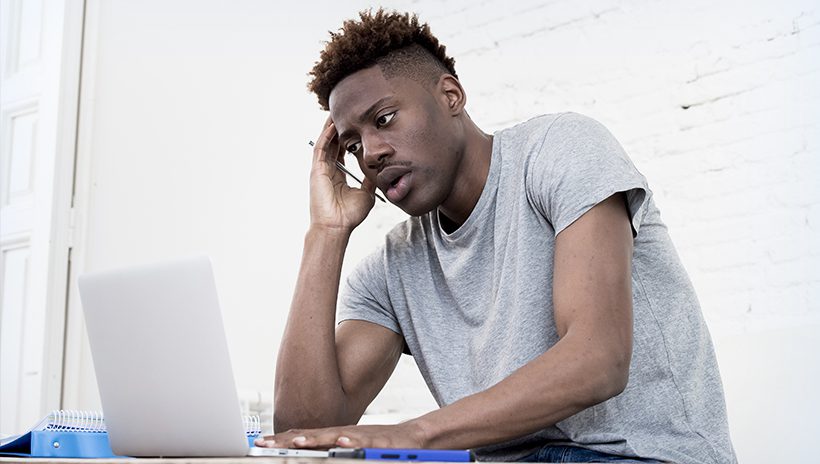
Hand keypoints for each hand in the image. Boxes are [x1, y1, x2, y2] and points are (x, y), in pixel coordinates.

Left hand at [254, 422, 426, 450]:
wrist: (414, 439)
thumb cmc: (377, 444)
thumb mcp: (347, 446)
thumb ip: (325, 447)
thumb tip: (299, 448)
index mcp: (334, 437)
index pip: (303, 438)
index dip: (281, 441)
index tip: (260, 444)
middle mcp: (344, 435)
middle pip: (312, 437)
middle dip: (287, 441)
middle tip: (265, 444)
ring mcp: (361, 437)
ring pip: (335, 438)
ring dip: (315, 439)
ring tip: (297, 441)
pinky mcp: (380, 442)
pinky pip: (365, 443)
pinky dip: (352, 442)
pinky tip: (341, 443)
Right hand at [309, 118, 376, 232]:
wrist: (337, 226)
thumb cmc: (349, 215)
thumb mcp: (366, 193)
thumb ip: (369, 180)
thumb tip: (379, 171)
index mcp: (338, 176)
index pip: (341, 151)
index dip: (346, 138)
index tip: (355, 126)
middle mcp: (327, 170)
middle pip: (331, 143)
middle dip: (337, 128)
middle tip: (345, 113)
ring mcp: (320, 169)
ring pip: (325, 142)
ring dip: (330, 127)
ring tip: (337, 112)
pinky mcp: (316, 170)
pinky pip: (321, 148)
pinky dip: (326, 136)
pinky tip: (332, 124)